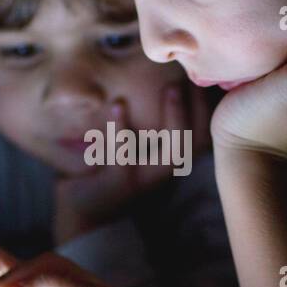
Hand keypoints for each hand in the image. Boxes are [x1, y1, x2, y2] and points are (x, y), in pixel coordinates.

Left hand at [53, 83, 210, 242]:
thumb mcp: (129, 144)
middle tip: (191, 79)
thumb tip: (159, 78)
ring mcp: (144, 182)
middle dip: (201, 110)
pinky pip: (124, 156)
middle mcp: (162, 174)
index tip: (201, 78)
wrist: (79, 207)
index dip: (207, 109)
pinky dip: (120, 128)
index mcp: (166, 162)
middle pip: (197, 143)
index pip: (201, 137)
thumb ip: (144, 121)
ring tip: (168, 87)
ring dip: (174, 118)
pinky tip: (117, 105)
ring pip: (173, 153)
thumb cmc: (105, 167)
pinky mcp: (119, 185)